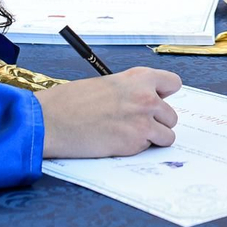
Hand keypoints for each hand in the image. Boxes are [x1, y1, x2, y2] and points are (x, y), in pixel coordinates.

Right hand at [34, 67, 181, 156]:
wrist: (52, 120)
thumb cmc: (71, 101)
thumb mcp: (107, 84)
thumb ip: (131, 91)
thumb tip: (144, 102)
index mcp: (139, 78)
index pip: (173, 83)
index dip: (164, 95)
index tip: (156, 101)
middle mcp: (146, 97)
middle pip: (171, 115)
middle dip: (157, 121)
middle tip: (134, 123)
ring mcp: (143, 122)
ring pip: (167, 136)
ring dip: (152, 138)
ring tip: (128, 134)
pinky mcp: (135, 143)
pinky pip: (148, 149)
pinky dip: (137, 149)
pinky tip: (117, 141)